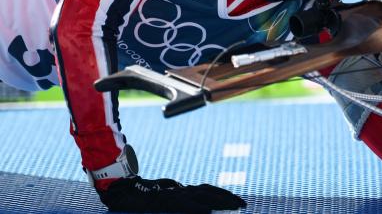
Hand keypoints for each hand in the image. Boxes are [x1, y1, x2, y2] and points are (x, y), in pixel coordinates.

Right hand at [96, 175, 246, 212]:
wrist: (119, 189)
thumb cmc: (140, 194)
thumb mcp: (164, 197)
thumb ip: (180, 200)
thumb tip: (199, 209)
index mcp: (182, 190)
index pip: (209, 190)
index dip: (225, 195)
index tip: (240, 202)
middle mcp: (180, 191)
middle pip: (210, 193)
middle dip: (228, 199)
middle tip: (244, 204)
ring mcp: (173, 195)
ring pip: (201, 198)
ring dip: (219, 203)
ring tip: (235, 208)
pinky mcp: (164, 202)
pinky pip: (184, 206)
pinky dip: (197, 209)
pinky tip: (208, 213)